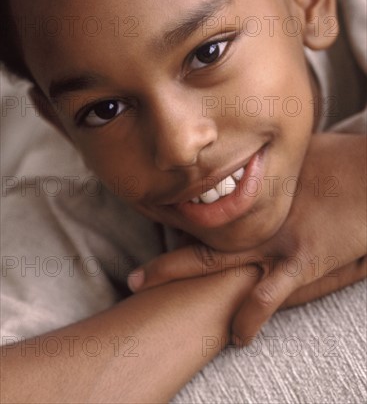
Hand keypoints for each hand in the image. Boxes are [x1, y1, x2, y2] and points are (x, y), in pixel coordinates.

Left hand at [128, 133, 366, 343]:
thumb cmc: (340, 160)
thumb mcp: (299, 153)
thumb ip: (272, 165)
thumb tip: (254, 158)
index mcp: (254, 190)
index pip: (206, 205)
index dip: (178, 218)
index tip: (153, 226)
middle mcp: (255, 216)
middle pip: (199, 236)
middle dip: (167, 258)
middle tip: (135, 277)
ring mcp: (273, 239)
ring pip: (217, 262)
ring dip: (181, 275)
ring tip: (154, 293)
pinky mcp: (301, 260)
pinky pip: (269, 296)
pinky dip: (251, 317)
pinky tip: (238, 338)